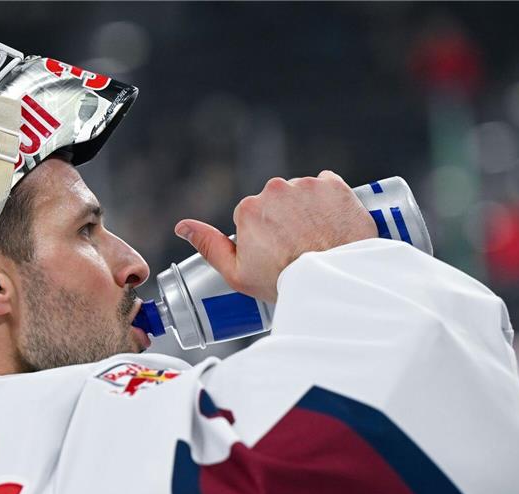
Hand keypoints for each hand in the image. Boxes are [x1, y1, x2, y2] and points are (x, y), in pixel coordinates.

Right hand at [174, 170, 376, 303]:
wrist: (333, 281)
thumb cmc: (284, 282)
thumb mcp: (237, 274)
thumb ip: (209, 245)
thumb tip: (183, 227)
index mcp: (249, 209)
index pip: (252, 216)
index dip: (262, 237)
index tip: (275, 254)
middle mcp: (275, 189)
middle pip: (276, 201)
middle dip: (284, 220)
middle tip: (297, 249)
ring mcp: (306, 185)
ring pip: (301, 194)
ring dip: (306, 211)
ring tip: (316, 240)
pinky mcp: (334, 185)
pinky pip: (327, 188)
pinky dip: (329, 204)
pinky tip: (331, 227)